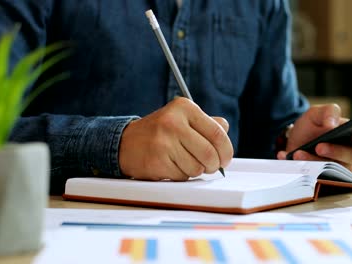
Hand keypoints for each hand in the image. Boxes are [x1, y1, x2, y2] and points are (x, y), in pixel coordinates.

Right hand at [119, 97, 233, 180]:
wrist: (125, 143)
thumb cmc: (160, 133)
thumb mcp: (182, 119)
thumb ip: (206, 123)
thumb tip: (225, 130)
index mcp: (184, 107)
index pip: (218, 133)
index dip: (226, 151)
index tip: (225, 159)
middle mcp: (173, 122)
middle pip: (210, 154)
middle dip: (213, 165)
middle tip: (210, 167)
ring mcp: (163, 142)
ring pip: (197, 168)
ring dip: (195, 171)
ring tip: (184, 162)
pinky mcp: (157, 161)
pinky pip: (182, 176)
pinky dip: (181, 175)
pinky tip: (171, 166)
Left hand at [277, 104, 351, 170]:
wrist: (293, 139)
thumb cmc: (311, 126)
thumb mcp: (316, 113)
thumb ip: (328, 111)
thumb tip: (333, 123)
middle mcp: (350, 154)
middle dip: (336, 151)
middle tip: (320, 146)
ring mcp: (337, 168)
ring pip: (333, 169)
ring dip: (314, 161)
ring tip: (298, 154)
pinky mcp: (321, 177)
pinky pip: (315, 176)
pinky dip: (300, 166)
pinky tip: (287, 157)